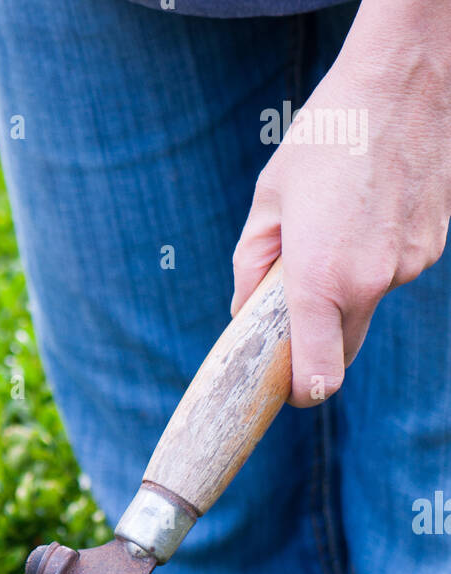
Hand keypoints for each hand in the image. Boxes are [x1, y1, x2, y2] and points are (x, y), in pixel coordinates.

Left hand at [231, 0, 450, 406]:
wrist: (403, 80)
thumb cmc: (326, 136)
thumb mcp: (268, 201)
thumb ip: (251, 267)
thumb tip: (243, 312)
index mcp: (320, 280)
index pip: (319, 377)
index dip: (301, 392)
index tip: (289, 387)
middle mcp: (370, 283)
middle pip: (342, 352)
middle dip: (316, 345)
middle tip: (296, 309)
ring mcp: (407, 267)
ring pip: (367, 305)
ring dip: (346, 288)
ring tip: (337, 225)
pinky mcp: (430, 247)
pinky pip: (392, 272)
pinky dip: (374, 258)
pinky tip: (367, 211)